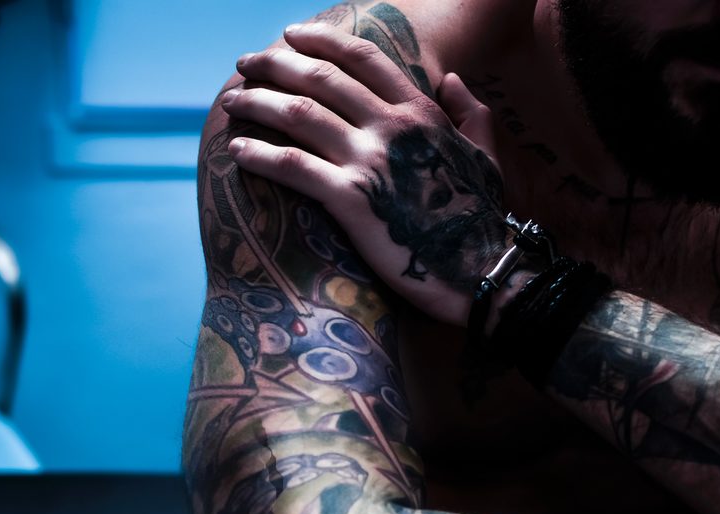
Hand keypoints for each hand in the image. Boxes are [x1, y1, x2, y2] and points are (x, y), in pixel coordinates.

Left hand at [222, 23, 511, 326]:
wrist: (481, 272)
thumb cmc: (482, 221)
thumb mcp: (488, 155)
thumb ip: (471, 111)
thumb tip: (452, 79)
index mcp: (421, 112)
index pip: (363, 58)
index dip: (321, 39)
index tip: (290, 34)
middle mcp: (392, 126)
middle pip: (321, 78)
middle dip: (276, 64)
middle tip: (246, 63)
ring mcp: (370, 162)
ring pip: (299, 114)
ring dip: (258, 102)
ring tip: (231, 101)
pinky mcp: (351, 200)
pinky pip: (292, 166)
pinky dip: (259, 153)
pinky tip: (235, 150)